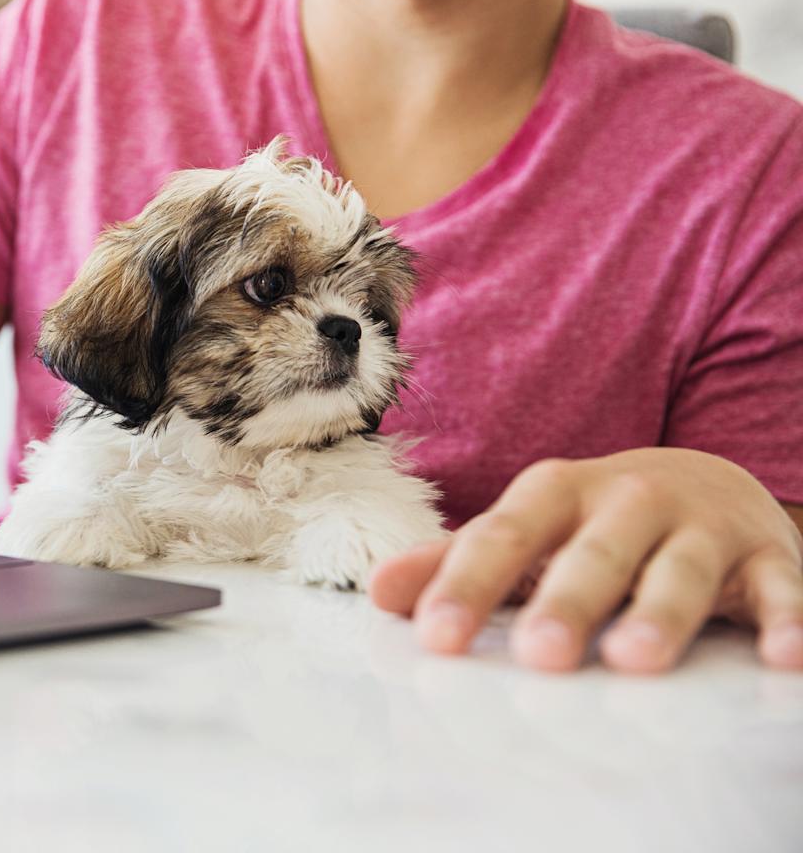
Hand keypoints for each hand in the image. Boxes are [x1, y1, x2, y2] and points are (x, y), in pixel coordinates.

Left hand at [369, 449, 802, 672]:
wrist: (703, 481)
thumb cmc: (590, 524)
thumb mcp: (525, 533)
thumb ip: (455, 562)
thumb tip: (379, 593)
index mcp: (556, 494)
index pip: (503, 536)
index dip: (468, 583)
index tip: (434, 636)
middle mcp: (628, 500)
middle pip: (594, 550)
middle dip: (567, 599)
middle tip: (539, 655)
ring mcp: (700, 528)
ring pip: (680, 568)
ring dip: (661, 612)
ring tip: (635, 660)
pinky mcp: (766, 559)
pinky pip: (780, 589)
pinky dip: (788, 620)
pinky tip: (785, 658)